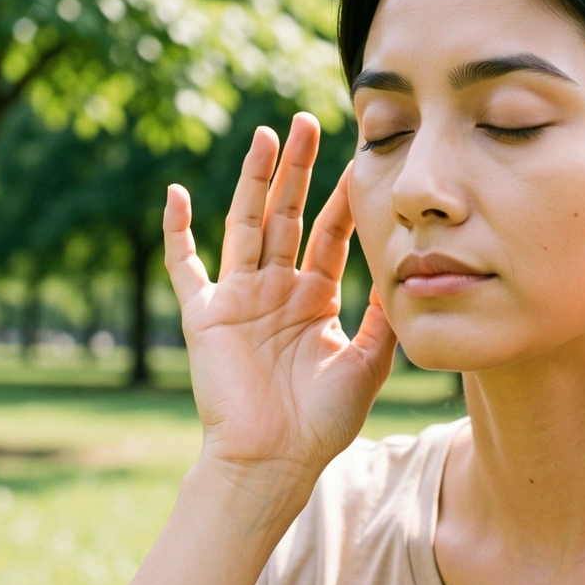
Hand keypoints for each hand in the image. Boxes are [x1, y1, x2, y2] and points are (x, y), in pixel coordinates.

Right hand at [162, 113, 396, 480]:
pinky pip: (186, 266)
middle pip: (288, 214)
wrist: (273, 462)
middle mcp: (278, 290)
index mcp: (316, 299)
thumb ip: (385, 317)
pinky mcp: (205, 314)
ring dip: (253, 180)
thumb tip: (410, 272)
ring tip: (265, 135)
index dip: (345, 200)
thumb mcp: (368, 363)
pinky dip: (176, 232)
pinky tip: (174, 192)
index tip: (361, 159)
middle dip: (298, 170)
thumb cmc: (322, 422)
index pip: (331, 235)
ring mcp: (240, 298)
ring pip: (245, 223)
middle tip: (307, 122)